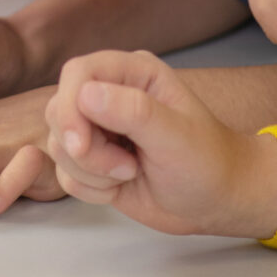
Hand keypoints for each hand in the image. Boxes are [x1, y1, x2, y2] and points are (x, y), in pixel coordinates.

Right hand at [44, 51, 276, 238]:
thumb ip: (133, 111)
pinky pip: (65, 175)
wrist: (218, 202)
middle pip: (59, 110)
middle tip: (125, 167)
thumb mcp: (176, 135)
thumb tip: (85, 94)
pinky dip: (91, 189)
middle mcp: (110, 96)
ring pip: (58, 146)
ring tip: (131, 172)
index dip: (70, 106)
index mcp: (133, 73)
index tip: (80, 143)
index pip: (78, 73)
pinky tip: (122, 186)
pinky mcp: (93, 162)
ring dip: (91, 171)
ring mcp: (99, 130)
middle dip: (84, 148)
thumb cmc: (207, 162)